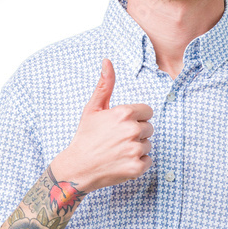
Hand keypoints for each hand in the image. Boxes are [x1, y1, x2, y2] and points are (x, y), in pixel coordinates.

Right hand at [51, 58, 153, 192]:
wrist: (78, 168)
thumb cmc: (85, 136)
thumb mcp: (92, 108)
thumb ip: (104, 85)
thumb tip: (107, 60)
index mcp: (124, 113)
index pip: (147, 112)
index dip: (135, 118)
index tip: (121, 125)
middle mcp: (132, 130)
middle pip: (149, 129)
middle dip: (137, 134)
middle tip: (117, 140)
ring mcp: (135, 150)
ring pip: (148, 145)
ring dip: (137, 149)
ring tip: (118, 151)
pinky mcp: (136, 168)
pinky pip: (148, 161)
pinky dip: (137, 163)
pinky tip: (121, 162)